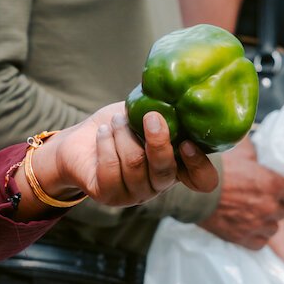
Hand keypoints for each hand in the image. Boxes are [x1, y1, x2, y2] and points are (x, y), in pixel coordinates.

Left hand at [32, 104, 219, 209]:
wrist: (80, 140)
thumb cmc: (119, 125)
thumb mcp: (145, 111)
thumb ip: (164, 107)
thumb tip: (177, 88)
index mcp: (176, 164)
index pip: (203, 181)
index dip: (200, 166)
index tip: (187, 143)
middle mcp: (158, 183)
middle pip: (165, 173)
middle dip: (158, 142)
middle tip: (151, 117)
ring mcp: (134, 193)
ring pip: (135, 165)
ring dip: (124, 135)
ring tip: (116, 120)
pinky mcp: (109, 195)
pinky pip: (110, 169)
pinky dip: (106, 143)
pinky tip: (103, 132)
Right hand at [199, 138, 283, 249]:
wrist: (195, 190)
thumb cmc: (217, 170)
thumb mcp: (243, 158)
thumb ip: (260, 167)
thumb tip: (262, 163)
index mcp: (273, 184)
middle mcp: (270, 206)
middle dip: (274, 206)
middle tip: (260, 201)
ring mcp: (257, 224)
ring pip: (273, 228)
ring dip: (265, 223)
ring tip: (252, 215)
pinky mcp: (243, 238)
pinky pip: (260, 243)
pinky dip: (255, 237)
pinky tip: (247, 228)